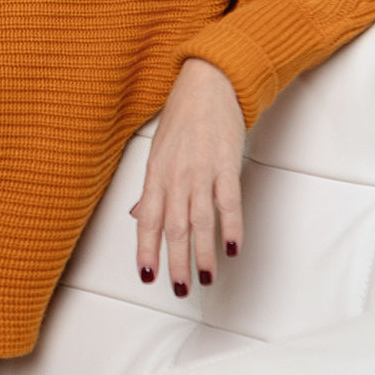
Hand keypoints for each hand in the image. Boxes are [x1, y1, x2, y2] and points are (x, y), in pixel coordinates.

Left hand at [132, 58, 245, 296]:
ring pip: (200, 221)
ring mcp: (201, 171)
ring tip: (206, 278)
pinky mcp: (226, 164)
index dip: (147, 250)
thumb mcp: (158, 151)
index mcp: (155, 174)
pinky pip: (228, 202)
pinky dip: (231, 227)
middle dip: (176, 262)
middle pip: (174, 228)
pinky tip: (232, 248)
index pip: (149, 221)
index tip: (148, 276)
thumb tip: (141, 218)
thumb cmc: (182, 117)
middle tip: (179, 290)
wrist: (209, 84)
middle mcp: (175, 176)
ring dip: (203, 253)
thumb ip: (152, 188)